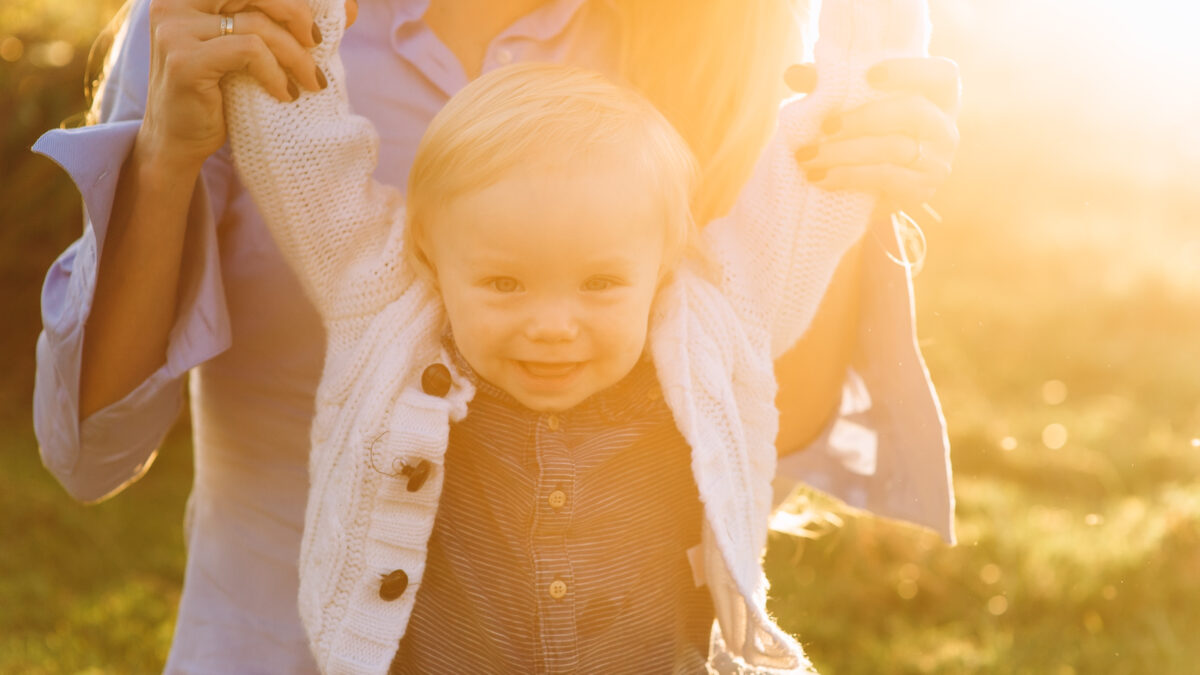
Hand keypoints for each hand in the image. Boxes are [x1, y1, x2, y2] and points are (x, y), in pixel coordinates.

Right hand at [137, 0, 356, 170]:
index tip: (316, 25)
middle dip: (295, 13)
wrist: (179, 140)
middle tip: (317, 43)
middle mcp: (175, 2)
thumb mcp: (253, 49)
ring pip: (257, 25)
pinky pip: (249, 51)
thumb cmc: (221, 92)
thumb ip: (285, 23)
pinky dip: (275, 72)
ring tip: (311, 81)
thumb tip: (349, 7)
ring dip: (294, 55)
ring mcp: (174, 28)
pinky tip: (286, 94)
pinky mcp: (184, 60)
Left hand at [785, 57, 960, 211]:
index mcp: (938, 97)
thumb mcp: (847, 105)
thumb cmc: (862, 133)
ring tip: (807, 157)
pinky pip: (886, 178)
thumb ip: (826, 86)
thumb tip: (793, 73)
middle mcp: (945, 128)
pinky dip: (848, 176)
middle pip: (913, 112)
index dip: (911, 72)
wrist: (868, 191)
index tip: (870, 75)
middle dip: (863, 118)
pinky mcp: (921, 190)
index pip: (943, 75)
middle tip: (823, 126)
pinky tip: (820, 178)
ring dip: (844, 152)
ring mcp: (938, 161)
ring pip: (895, 148)